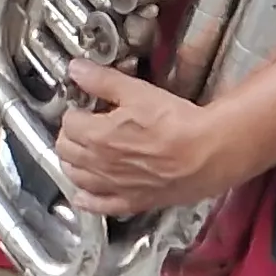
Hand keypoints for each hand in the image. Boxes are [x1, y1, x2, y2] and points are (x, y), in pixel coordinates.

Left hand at [51, 62, 252, 216]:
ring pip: (76, 178)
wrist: (209, 152)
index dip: (75, 111)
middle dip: (70, 136)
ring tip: (80, 154)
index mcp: (96, 135)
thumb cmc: (177, 123)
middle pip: (66, 151)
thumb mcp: (137, 92)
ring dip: (73, 165)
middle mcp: (99, 164)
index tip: (83, 108)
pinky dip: (87, 200)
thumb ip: (102, 81)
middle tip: (82, 127)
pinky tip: (82, 196)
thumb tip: (77, 69)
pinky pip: (99, 206)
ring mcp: (113, 186)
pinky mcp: (132, 201)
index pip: (68, 122)